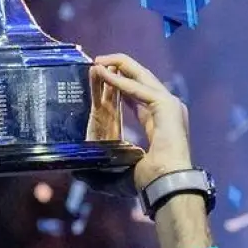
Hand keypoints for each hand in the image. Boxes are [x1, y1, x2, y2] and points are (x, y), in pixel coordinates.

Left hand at [89, 54, 193, 192]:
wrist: (168, 186)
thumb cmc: (151, 182)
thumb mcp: (122, 170)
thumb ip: (102, 170)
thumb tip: (78, 173)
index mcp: (160, 123)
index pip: (140, 96)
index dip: (122, 85)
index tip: (104, 77)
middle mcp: (167, 109)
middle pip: (141, 80)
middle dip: (119, 68)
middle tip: (97, 62)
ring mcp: (169, 105)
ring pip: (141, 76)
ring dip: (118, 67)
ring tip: (97, 61)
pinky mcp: (166, 105)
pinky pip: (137, 88)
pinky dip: (119, 81)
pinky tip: (103, 74)